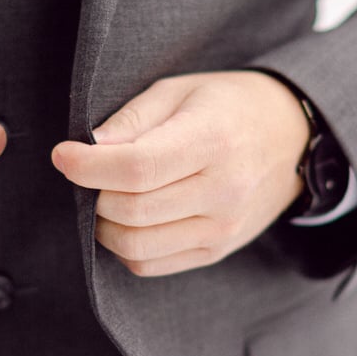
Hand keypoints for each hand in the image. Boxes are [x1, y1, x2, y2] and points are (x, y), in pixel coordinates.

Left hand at [51, 71, 309, 276]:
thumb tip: (89, 148)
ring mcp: (223, 228)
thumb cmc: (228, 106)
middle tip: (90, 173)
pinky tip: (130, 218)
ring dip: (104, 225)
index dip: (88, 167)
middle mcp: (223, 190)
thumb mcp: (181, 90)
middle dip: (94, 194)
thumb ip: (133, 118)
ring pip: (135, 247)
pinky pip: (150, 265)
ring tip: (107, 196)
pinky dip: (125, 246)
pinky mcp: (216, 251)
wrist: (293, 139)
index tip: (63, 155)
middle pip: (131, 211)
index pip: (138, 168)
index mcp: (213, 140)